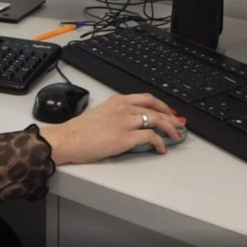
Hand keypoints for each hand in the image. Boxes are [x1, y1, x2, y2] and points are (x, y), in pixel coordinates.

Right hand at [39, 93, 186, 164]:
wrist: (67, 139)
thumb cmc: (79, 131)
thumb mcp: (100, 113)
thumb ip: (116, 114)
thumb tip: (130, 123)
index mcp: (117, 100)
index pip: (146, 98)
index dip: (161, 105)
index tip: (168, 111)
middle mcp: (123, 108)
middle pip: (155, 108)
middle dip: (171, 116)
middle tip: (179, 123)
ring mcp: (125, 122)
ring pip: (157, 120)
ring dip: (170, 129)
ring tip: (176, 136)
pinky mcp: (125, 138)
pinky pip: (150, 137)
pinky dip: (160, 143)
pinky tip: (162, 148)